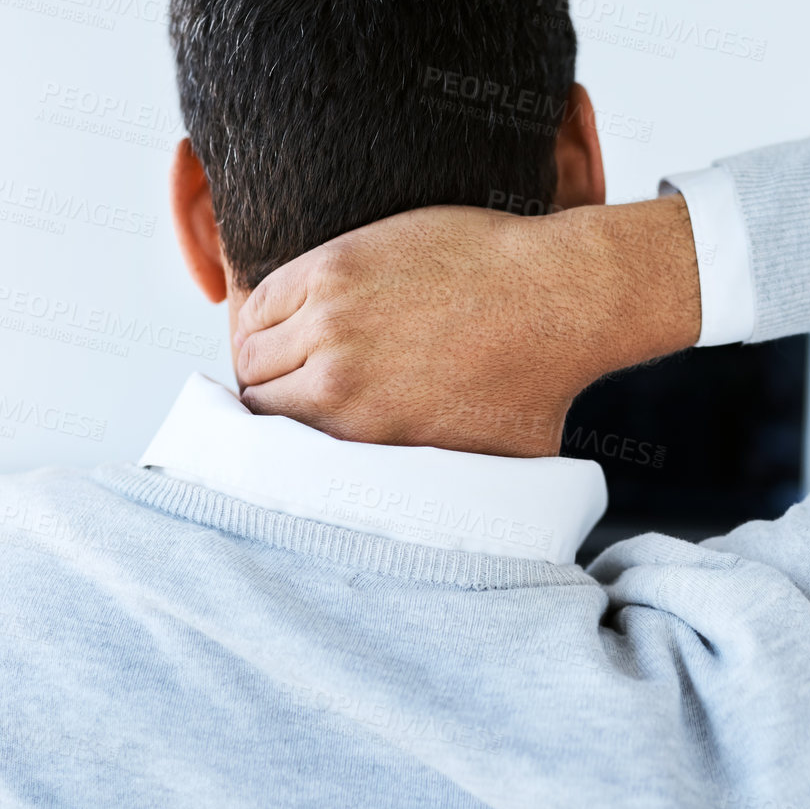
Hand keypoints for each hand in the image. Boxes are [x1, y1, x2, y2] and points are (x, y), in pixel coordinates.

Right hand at [232, 198, 700, 456]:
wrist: (558, 298)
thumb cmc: (536, 383)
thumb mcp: (491, 469)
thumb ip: (441, 499)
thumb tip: (433, 543)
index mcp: (362, 436)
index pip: (275, 453)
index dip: (277, 446)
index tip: (284, 437)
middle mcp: (335, 382)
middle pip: (255, 398)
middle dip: (268, 401)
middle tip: (285, 394)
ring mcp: (330, 317)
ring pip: (252, 348)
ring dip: (262, 356)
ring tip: (288, 356)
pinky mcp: (334, 264)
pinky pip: (265, 296)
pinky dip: (265, 311)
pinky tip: (292, 316)